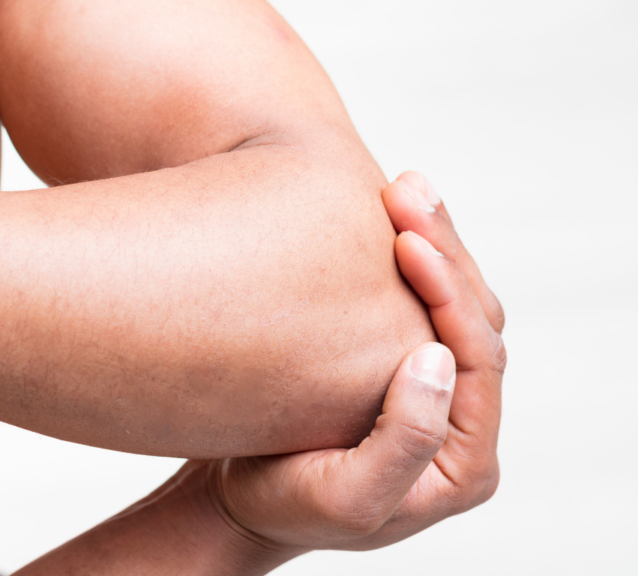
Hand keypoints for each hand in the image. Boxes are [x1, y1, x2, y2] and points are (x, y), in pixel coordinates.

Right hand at [206, 172, 505, 558]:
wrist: (241, 504)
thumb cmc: (283, 507)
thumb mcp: (344, 499)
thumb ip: (405, 442)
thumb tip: (439, 361)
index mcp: (464, 459)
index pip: (477, 359)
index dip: (449, 294)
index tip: (406, 239)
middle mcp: (460, 421)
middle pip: (475, 320)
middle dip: (446, 251)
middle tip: (407, 189)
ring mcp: (430, 392)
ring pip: (450, 305)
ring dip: (432, 244)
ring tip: (401, 189)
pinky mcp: (397, 370)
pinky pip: (416, 306)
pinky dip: (406, 259)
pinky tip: (380, 222)